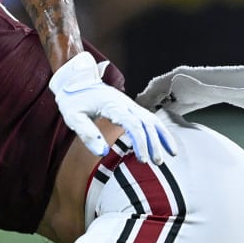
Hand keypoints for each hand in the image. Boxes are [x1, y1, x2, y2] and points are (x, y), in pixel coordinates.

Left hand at [48, 52, 177, 162]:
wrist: (75, 79)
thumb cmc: (73, 99)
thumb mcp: (73, 117)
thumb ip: (87, 134)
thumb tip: (102, 153)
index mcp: (112, 105)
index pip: (133, 125)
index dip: (140, 142)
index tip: (143, 159)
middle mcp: (125, 103)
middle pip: (146, 123)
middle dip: (154, 143)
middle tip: (156, 162)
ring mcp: (129, 104)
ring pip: (152, 119)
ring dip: (162, 137)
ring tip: (170, 155)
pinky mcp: (129, 107)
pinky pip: (149, 118)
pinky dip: (159, 130)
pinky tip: (164, 143)